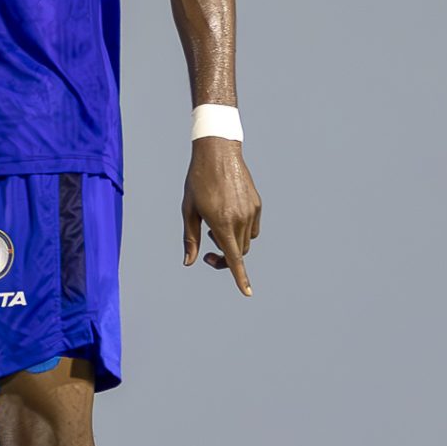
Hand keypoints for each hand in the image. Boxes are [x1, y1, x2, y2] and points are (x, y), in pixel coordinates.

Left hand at [183, 137, 260, 294]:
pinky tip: (227, 215)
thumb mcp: (188, 210)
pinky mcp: (258, 204)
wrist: (218, 153)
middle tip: (208, 249)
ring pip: (246, 241)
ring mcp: (252, 211)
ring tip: (215, 224)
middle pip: (238, 252)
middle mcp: (241, 219)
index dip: (240, 277)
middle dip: (225, 256)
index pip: (234, 258)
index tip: (247, 292)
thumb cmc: (197, 182)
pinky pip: (253, 227)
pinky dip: (242, 230)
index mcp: (222, 223)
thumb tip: (189, 262)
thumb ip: (190, 238)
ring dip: (233, 241)